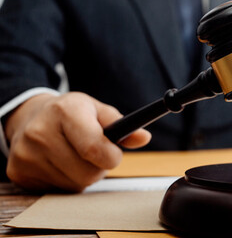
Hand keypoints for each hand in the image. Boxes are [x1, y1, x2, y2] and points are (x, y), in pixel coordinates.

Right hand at [4, 92, 150, 191]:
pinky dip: (64, 181)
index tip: (114, 153)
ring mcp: (26, 154)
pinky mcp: (18, 172)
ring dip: (81, 175)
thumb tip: (143, 138)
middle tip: (91, 153)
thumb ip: (122, 124)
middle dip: (98, 167)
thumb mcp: (96, 110)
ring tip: (73, 156)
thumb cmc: (71, 114)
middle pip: (88, 173)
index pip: (95, 148)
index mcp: (65, 111)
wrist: (30, 117)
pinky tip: (57, 163)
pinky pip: (57, 191)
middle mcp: (40, 132)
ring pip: (74, 185)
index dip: (111, 156)